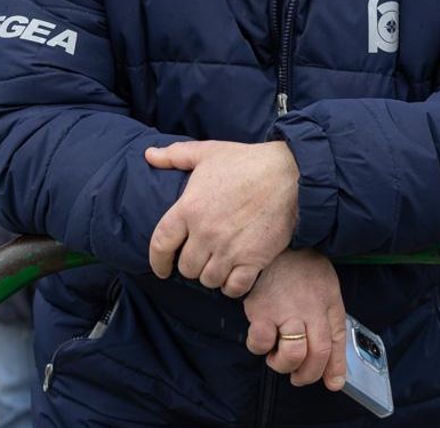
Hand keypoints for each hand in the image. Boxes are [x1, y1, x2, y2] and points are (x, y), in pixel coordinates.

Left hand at [145, 140, 299, 297]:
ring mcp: (229, 249)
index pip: (160, 244)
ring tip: (218, 264)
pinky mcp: (253, 260)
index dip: (157, 261)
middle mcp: (205, 233)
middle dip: (191, 265)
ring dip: (211, 275)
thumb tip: (149, 155)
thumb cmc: (247, 162)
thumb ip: (175, 155)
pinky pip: (234, 288)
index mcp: (189, 208)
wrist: (290, 175)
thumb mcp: (208, 152)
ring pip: (208, 280)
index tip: (161, 268)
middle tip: (201, 257)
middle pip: (186, 267)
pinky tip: (234, 276)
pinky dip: (232, 286)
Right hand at [243, 249, 347, 389]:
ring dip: (284, 365)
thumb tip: (335, 374)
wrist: (276, 240)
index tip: (332, 383)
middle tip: (298, 376)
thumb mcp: (327, 289)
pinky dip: (260, 348)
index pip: (336, 343)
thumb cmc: (301, 267)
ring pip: (291, 354)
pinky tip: (262, 337)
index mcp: (328, 303)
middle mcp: (309, 309)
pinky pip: (261, 343)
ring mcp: (284, 310)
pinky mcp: (260, 310)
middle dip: (307, 375)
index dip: (334, 368)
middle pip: (316, 355)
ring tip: (278, 356)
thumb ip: (333, 326)